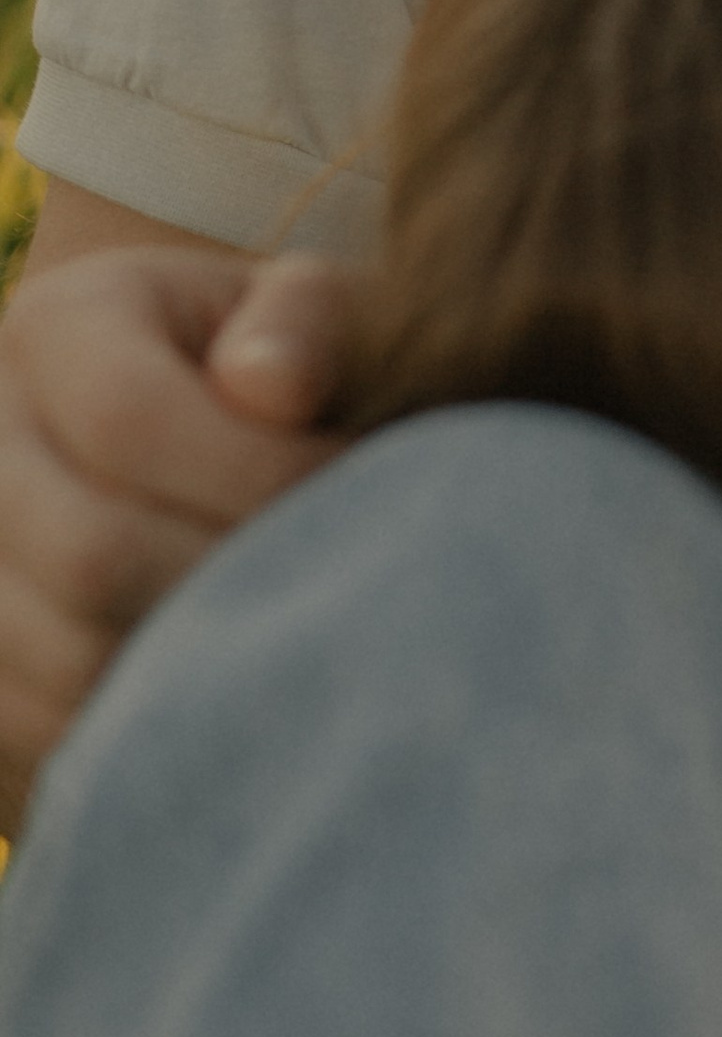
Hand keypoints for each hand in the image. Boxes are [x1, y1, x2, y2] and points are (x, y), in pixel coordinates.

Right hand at [0, 248, 353, 825]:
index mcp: (58, 326)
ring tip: (301, 633)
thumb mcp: (318, 308)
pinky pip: (47, 728)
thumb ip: (307, 323)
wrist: (231, 431)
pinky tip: (242, 689)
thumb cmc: (298, 362)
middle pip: (87, 553)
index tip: (361, 494)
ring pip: (62, 658)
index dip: (257, 474)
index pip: (131, 420)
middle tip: (343, 586)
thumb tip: (272, 390)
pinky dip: (154, 728)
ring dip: (203, 666)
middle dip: (238, 580)